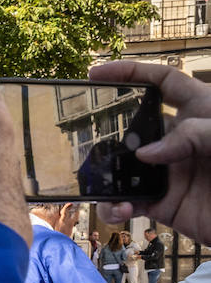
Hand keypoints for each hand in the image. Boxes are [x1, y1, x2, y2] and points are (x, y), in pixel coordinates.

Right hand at [88, 60, 210, 242]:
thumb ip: (194, 136)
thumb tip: (145, 154)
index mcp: (202, 112)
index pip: (164, 82)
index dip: (132, 73)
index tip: (97, 72)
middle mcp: (181, 140)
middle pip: (135, 125)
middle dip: (107, 129)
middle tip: (84, 136)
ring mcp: (170, 172)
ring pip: (124, 167)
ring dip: (105, 175)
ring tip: (97, 182)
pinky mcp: (164, 204)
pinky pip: (129, 203)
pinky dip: (116, 208)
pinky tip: (122, 210)